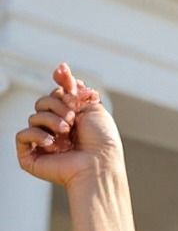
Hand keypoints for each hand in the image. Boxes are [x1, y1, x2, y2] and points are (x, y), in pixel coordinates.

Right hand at [15, 63, 122, 187]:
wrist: (100, 164)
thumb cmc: (102, 141)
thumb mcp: (91, 105)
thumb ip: (74, 86)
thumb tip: (60, 67)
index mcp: (69, 120)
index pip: (54, 96)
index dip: (62, 93)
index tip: (74, 97)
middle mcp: (56, 132)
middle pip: (42, 103)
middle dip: (57, 106)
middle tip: (72, 119)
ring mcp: (44, 144)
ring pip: (33, 117)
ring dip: (51, 121)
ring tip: (67, 133)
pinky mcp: (32, 157)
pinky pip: (22, 135)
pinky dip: (36, 135)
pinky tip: (52, 143)